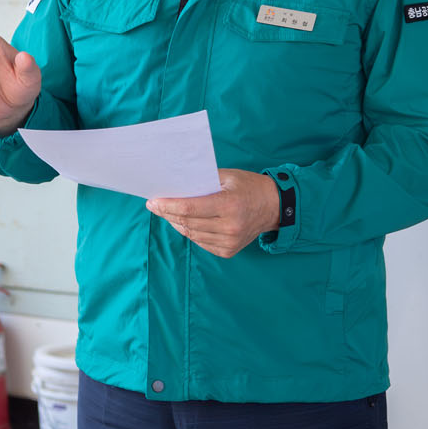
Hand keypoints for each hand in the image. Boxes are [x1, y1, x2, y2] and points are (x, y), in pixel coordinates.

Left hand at [148, 168, 279, 258]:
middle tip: (155, 205)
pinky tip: (186, 222)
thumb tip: (174, 186)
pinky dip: (190, 232)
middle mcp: (229, 227)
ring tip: (168, 213)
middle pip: (187, 223)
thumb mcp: (228, 177)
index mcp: (229, 205)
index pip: (189, 209)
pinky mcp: (229, 251)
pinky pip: (201, 242)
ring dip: (176, 223)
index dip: (168, 206)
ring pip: (191, 234)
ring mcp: (229, 242)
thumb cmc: (249, 187)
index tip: (153, 201)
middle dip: (167, 213)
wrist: (274, 207)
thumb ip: (202, 181)